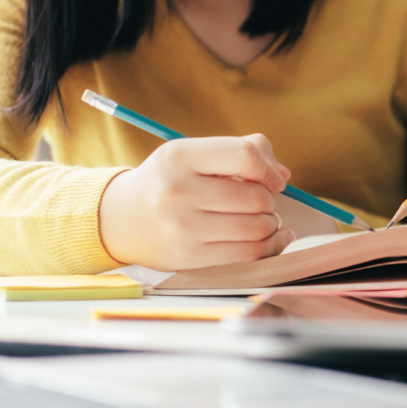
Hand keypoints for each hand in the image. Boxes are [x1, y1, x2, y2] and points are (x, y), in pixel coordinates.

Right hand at [100, 134, 295, 269]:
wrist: (123, 219)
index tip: (273, 179)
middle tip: (261, 201)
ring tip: (263, 219)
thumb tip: (282, 175)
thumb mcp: (195, 154)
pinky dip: (271, 246)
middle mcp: (178, 191)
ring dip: (271, 224)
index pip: (245, 156)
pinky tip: (273, 237)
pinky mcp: (190, 257)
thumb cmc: (172, 181)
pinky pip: (249, 255)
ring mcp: (183, 227)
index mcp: (180, 156)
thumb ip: (243, 150)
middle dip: (269, 200)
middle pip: (256, 197)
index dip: (269, 169)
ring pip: (257, 228)